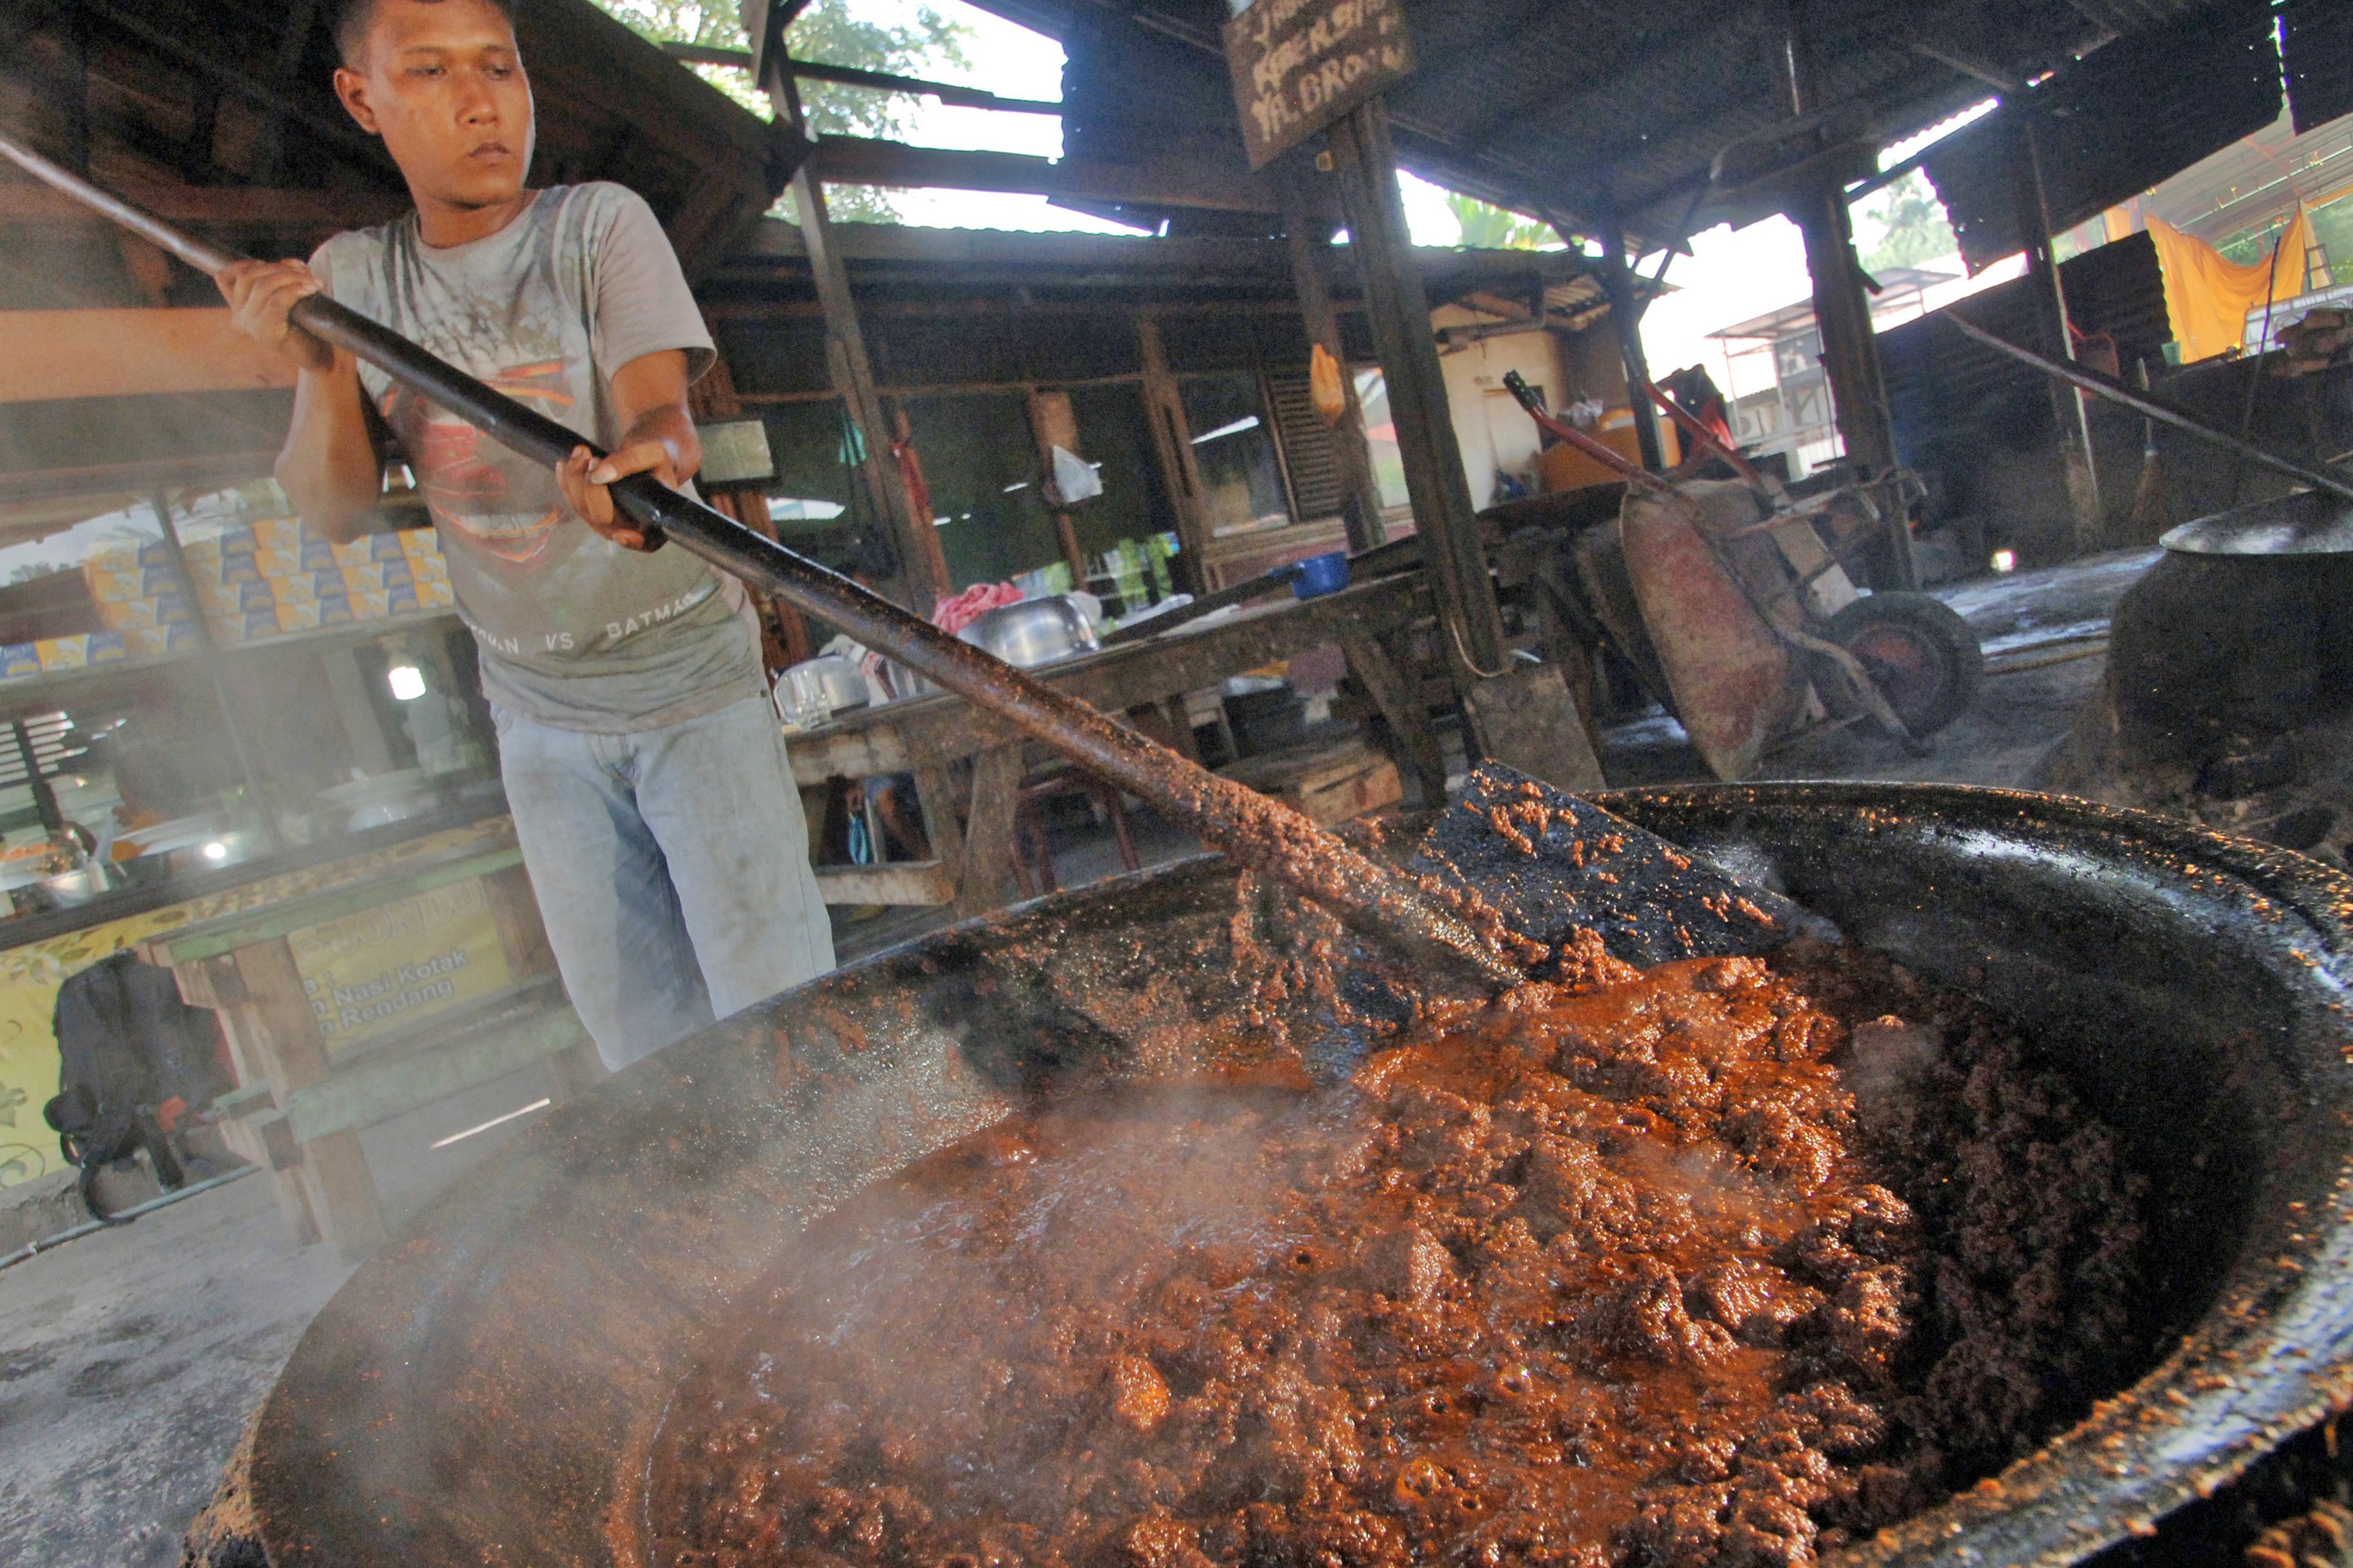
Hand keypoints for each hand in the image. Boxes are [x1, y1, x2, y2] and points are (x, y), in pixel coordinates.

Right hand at [215, 259, 335, 372]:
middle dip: (278, 268)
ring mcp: (250, 326)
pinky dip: (295, 290)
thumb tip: (289, 262)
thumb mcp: (290, 295)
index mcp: (238, 309)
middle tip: (306, 272)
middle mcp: (239, 317)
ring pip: (263, 286)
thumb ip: (284, 276)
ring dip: (291, 277)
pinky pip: (277, 301)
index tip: (278, 265)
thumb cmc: (305, 325)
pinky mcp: (266, 332)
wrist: (318, 356)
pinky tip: (311, 289)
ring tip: (313, 281)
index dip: (248, 264)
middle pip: (248, 277)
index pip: (224, 278)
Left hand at [557, 440, 677, 551]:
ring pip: (582, 509)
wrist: (643, 459)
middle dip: (592, 488)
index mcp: (654, 520)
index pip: (646, 542)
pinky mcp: (589, 512)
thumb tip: (599, 474)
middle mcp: (629, 528)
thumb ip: (632, 461)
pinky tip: (564, 464)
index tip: (621, 534)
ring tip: (581, 452)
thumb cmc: (653, 461)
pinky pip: (571, 501)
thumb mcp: (652, 453)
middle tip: (594, 459)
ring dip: (575, 479)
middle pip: (603, 518)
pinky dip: (565, 481)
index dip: (632, 541)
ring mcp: (606, 523)